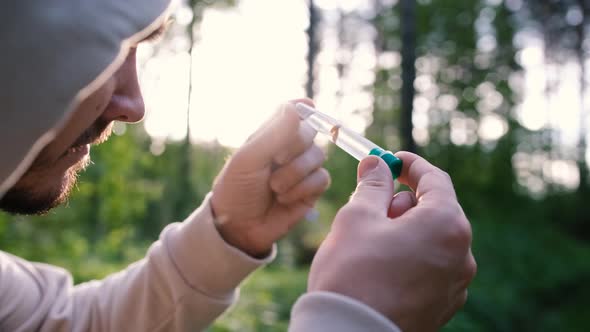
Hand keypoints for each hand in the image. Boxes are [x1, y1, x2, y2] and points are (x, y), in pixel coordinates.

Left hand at [211, 100, 330, 257]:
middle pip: (310, 131)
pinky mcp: (311, 189)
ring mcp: (302, 168)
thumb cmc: (236, 190)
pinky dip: (303, 188)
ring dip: (296, 172)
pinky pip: (322, 178)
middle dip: (294, 147)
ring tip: (275, 188)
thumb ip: (273, 133)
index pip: (294, 111)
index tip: (307, 108)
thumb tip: (299, 105)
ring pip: (318, 156)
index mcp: (270, 134)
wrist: (239, 228)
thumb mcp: (248, 159)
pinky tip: (284, 199)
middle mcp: (289, 148)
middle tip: (275, 161)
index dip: (302, 109)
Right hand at [307, 152, 475, 331]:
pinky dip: (410, 258)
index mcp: (446, 225)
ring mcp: (455, 284)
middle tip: (371, 208)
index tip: (390, 159)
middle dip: (403, 203)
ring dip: (406, 232)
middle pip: (435, 210)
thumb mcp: (357, 217)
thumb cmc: (352, 273)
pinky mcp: (443, 306)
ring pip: (431, 241)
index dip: (410, 165)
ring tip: (371, 245)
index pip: (435, 179)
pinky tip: (381, 269)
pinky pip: (430, 268)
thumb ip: (373, 185)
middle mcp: (461, 254)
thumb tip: (377, 164)